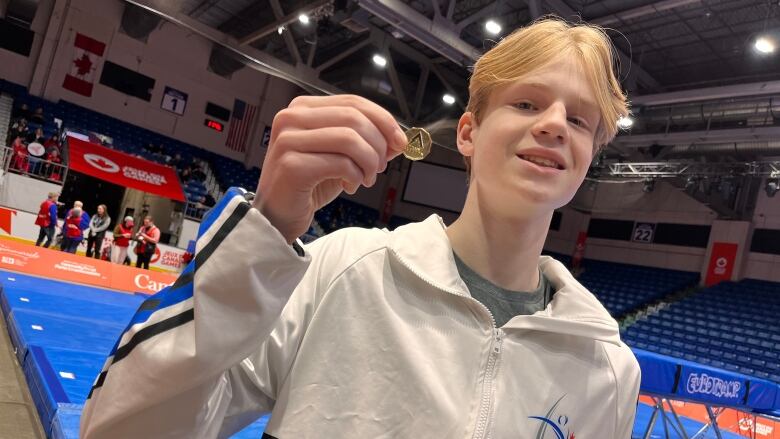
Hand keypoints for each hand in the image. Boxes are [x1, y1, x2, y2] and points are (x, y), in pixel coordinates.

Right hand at [254, 95, 406, 242]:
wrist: (277, 216)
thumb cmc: (308, 185)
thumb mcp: (341, 157)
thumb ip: (365, 142)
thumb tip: (397, 139)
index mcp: (303, 109)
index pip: (353, 102)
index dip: (383, 119)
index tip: (400, 141)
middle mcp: (292, 118)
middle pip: (354, 118)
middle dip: (378, 144)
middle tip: (380, 167)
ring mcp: (289, 140)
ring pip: (350, 139)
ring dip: (368, 162)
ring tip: (366, 179)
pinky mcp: (292, 165)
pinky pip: (340, 163)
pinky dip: (355, 177)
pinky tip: (350, 186)